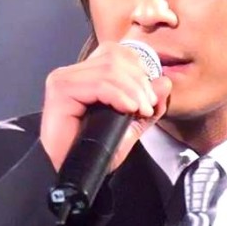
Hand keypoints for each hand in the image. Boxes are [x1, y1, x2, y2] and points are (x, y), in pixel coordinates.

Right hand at [40, 42, 171, 171]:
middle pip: (116, 57)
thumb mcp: (131, 126)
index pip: (117, 52)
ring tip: (141, 111)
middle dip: (140, 81)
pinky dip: (119, 95)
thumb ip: (149, 104)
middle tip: (149, 107)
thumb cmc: (96, 151)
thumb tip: (165, 82)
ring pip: (110, 69)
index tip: (151, 97)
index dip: (139, 69)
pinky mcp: (60, 90)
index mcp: (88, 74)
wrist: (74, 173)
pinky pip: (99, 84)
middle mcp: (73, 72)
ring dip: (134, 90)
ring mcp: (64, 79)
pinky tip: (129, 109)